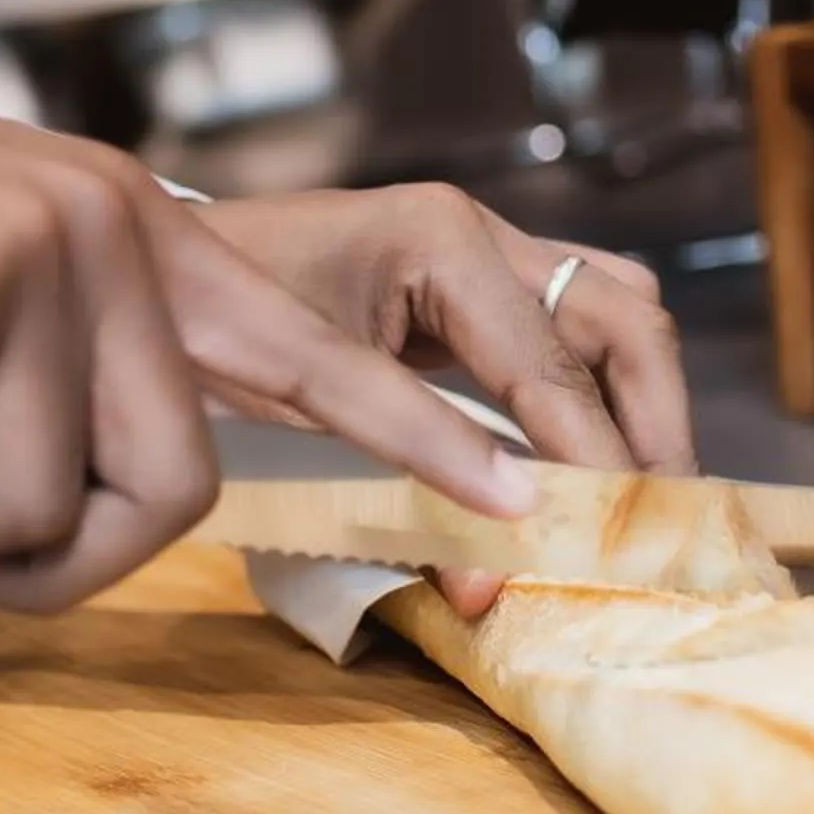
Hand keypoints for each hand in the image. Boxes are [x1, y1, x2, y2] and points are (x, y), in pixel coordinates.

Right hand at [0, 22, 535, 612]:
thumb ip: (66, 367)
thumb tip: (80, 513)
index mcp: (138, 231)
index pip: (312, 350)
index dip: (419, 439)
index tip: (522, 504)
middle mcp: (110, 235)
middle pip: (165, 490)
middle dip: (48, 567)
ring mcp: (28, 264)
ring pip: (24, 509)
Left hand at [193, 185, 696, 614]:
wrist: (149, 264)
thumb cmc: (208, 325)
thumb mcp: (307, 410)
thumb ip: (414, 483)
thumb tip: (492, 583)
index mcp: (439, 243)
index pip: (554, 368)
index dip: (597, 464)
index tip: (627, 543)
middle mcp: (480, 230)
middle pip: (625, 319)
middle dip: (654, 425)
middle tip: (664, 522)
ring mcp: (484, 244)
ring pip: (617, 309)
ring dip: (642, 402)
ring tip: (642, 498)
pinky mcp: (475, 276)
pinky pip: (577, 320)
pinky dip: (601, 386)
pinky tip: (595, 458)